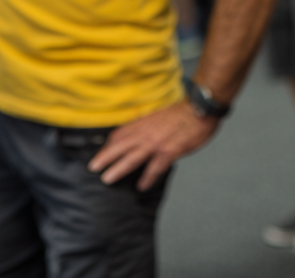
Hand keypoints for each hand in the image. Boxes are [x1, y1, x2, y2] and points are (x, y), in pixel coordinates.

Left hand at [87, 100, 218, 189]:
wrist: (200, 108)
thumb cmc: (183, 112)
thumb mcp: (159, 115)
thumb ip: (147, 126)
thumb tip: (139, 136)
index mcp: (144, 122)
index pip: (120, 133)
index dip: (109, 144)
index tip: (101, 153)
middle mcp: (147, 132)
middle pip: (120, 145)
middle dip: (105, 157)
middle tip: (94, 167)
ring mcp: (157, 142)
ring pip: (132, 157)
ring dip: (118, 168)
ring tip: (108, 179)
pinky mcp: (169, 151)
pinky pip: (154, 168)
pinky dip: (147, 178)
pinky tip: (142, 186)